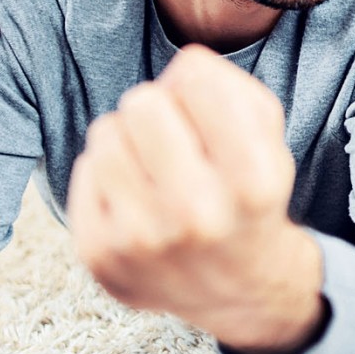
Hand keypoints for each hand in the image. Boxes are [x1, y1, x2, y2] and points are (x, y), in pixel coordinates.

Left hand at [67, 45, 325, 353]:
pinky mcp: (101, 256)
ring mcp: (142, 241)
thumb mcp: (270, 139)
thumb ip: (232, 86)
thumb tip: (181, 66)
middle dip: (158, 110)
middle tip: (174, 138)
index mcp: (252, 181)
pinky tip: (134, 198)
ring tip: (152, 166)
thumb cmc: (248, 194)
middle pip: (141, 102)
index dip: (200, 85)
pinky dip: (107, 175)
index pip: (195, 79)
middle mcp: (198, 215)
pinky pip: (85, 169)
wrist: (239, 287)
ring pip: (105, 132)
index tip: (209, 113)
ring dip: (128, 139)